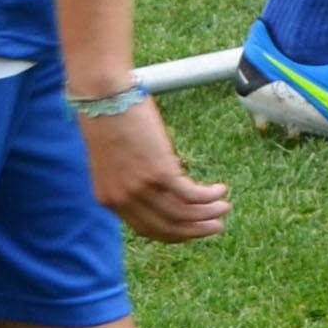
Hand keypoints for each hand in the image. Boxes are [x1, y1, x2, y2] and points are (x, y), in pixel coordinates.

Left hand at [76, 100, 230, 243]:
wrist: (103, 95)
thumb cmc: (106, 118)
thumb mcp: (112, 159)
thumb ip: (129, 178)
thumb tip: (158, 184)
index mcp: (109, 199)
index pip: (146, 229)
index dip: (173, 232)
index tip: (191, 228)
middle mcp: (124, 200)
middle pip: (167, 228)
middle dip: (195, 230)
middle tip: (216, 227)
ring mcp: (141, 188)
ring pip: (183, 214)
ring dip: (208, 213)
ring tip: (224, 207)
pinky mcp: (159, 172)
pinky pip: (191, 194)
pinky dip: (209, 195)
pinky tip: (220, 189)